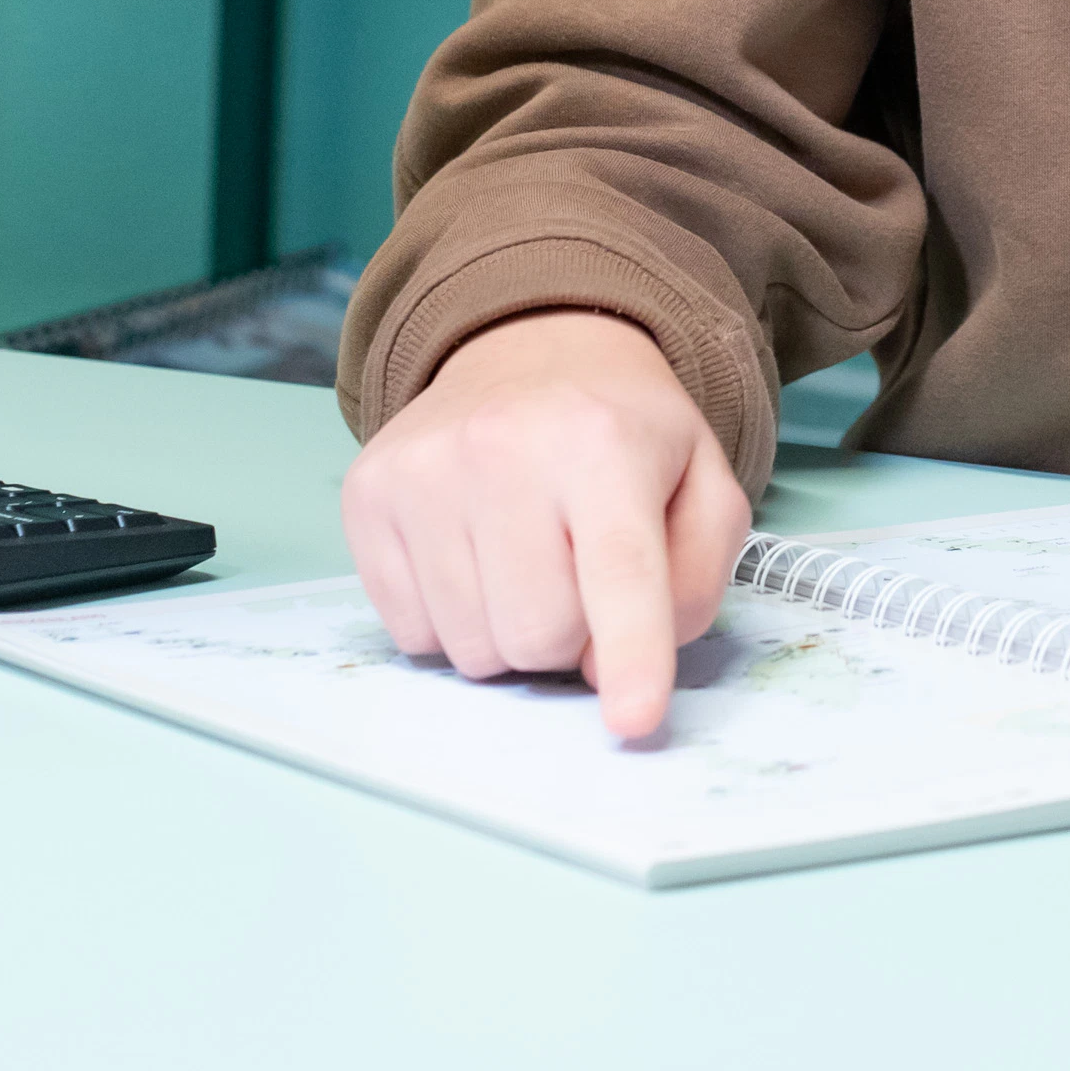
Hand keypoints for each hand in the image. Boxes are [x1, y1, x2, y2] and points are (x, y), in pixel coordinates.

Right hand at [339, 308, 748, 742]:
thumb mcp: (701, 483)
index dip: (630, 652)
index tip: (632, 721)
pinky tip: (475, 553)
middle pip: (538, 635)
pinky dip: (452, 620)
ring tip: (528, 556)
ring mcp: (423, 471)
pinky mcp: (367, 495)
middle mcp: (503, 448)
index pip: (619, 569)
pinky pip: (411, 634)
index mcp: (604, 442)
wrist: (532, 349)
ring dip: (509, 631)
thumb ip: (691, 579)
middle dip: (570, 636)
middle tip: (579, 572)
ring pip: (471, 648)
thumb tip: (609, 668)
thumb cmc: (624, 433)